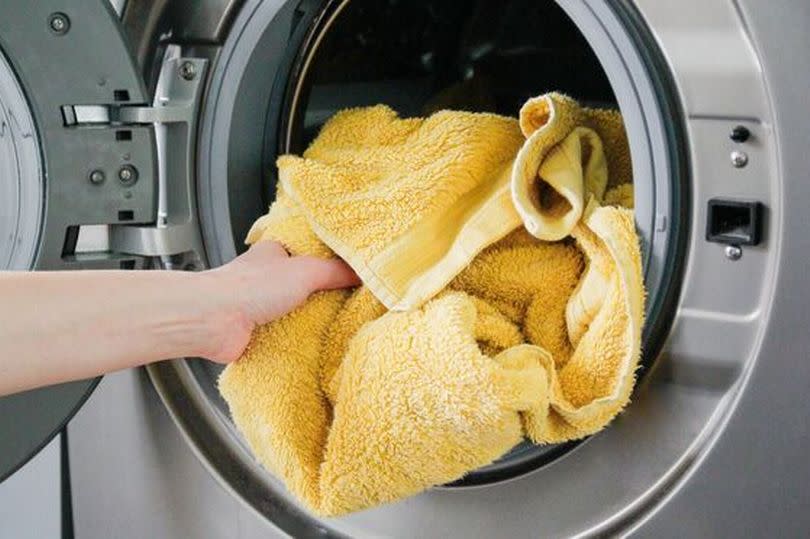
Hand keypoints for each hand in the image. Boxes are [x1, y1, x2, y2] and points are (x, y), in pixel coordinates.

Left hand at [199, 241, 359, 363]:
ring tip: (338, 326)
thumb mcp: (305, 271)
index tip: (351, 273)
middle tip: (351, 303)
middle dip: (323, 295)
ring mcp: (260, 306)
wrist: (214, 320)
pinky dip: (297, 340)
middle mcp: (265, 278)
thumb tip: (362, 273)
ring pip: (294, 311)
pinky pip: (284, 335)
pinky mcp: (256, 332)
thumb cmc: (249, 286)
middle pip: (303, 286)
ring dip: (310, 320)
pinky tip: (315, 345)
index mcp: (274, 254)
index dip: (328, 262)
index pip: (307, 254)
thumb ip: (335, 271)